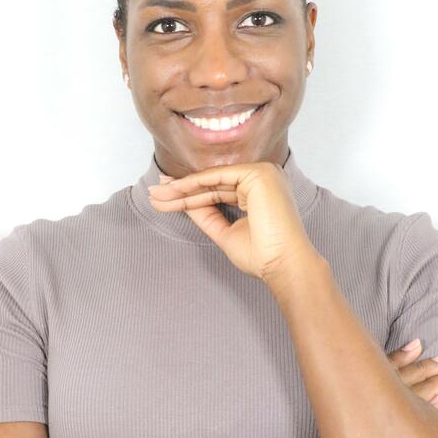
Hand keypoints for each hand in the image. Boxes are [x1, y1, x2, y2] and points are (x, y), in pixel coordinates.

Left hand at [147, 161, 318, 280]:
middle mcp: (263, 179)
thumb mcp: (225, 232)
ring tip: (156, 195)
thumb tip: (182, 200)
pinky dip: (194, 184)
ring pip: (213, 180)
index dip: (190, 195)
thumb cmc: (263, 256)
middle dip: (180, 191)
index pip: (218, 191)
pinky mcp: (258, 173)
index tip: (165, 199)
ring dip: (182, 188)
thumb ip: (205, 215)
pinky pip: (218, 176)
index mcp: (259, 192)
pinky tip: (174, 191)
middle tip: (154, 194)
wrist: (283, 265)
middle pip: (213, 185)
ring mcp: (263, 173)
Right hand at [297, 339, 437, 437]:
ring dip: (434, 386)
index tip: (417, 344)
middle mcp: (366, 424)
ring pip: (412, 406)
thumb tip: (379, 407)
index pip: (381, 379)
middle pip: (401, 388)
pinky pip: (415, 432)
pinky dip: (429, 414)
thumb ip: (355, 426)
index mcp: (354, 415)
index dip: (400, 360)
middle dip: (426, 369)